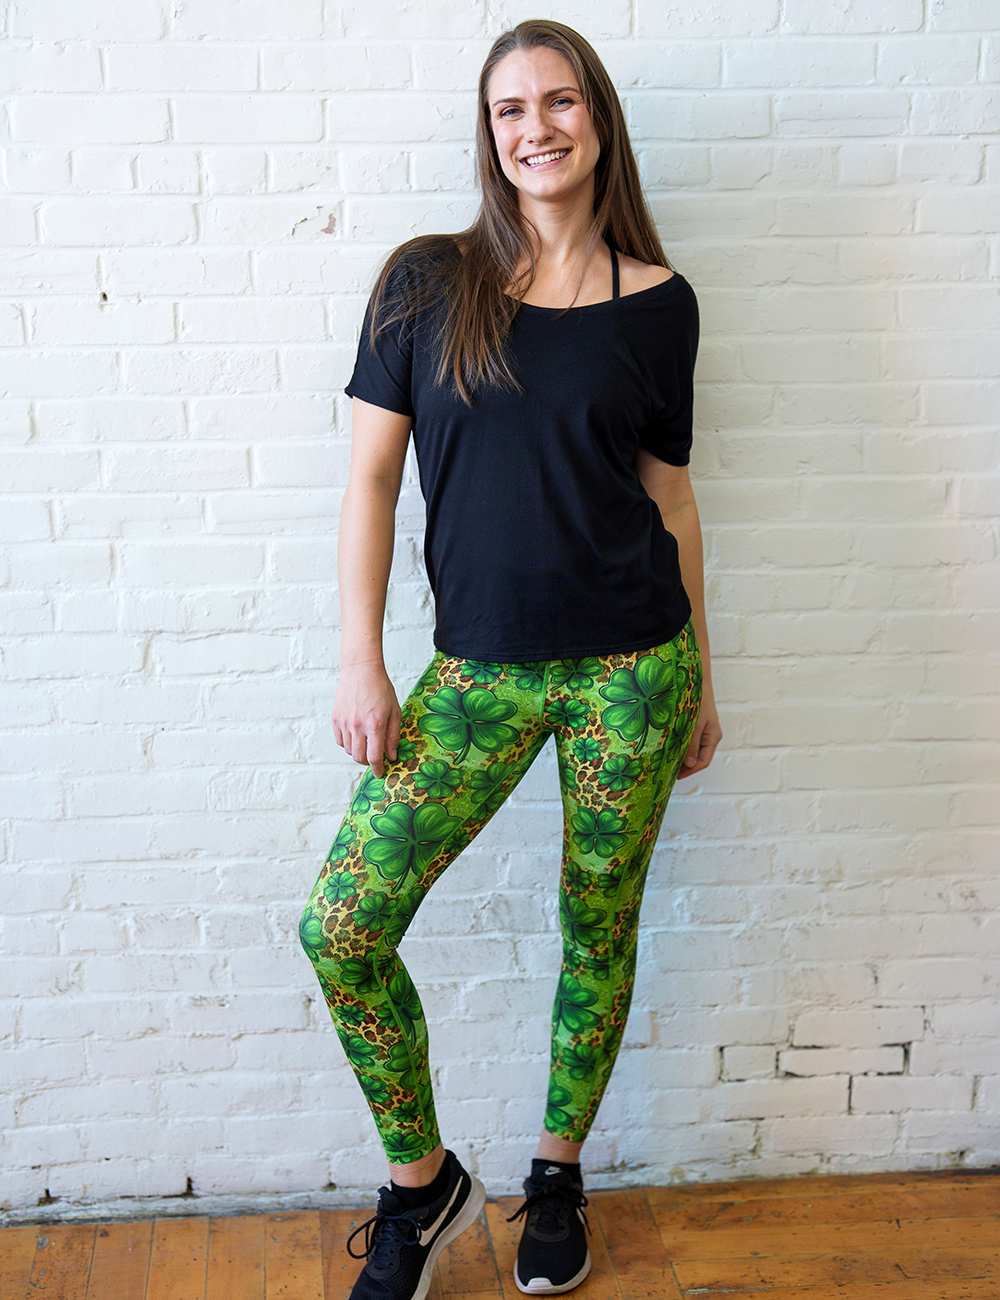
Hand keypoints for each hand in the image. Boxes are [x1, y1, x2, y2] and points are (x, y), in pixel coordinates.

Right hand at [331, 660, 400, 777]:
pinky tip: (356, 736)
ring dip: (358, 752)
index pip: (374, 757)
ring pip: (349, 750)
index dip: (378, 769)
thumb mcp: (395, 711)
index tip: (380, 773)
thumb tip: (391, 755)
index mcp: (374, 724)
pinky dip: (348, 744)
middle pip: (359, 758)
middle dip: (368, 763)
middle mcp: (357, 726)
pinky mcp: (335, 718)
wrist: (361, 670)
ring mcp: (344, 722)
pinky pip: (340, 740)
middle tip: (375, 758)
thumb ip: (393, 735)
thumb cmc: (381, 688)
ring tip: (367, 743)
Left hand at [676, 692, 721, 779]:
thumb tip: (690, 764)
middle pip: (699, 757)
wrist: (697, 679)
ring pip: (693, 749)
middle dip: (685, 765)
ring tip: (668, 761)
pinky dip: (681, 745)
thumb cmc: (697, 700)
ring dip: (682, 756)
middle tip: (669, 771)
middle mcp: (710, 735)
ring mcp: (704, 729)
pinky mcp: (697, 723)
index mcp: (713, 737)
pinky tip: (670, 746)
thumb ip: (691, 744)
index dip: (690, 771)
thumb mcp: (694, 724)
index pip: (703, 761)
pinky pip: (690, 739)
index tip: (676, 776)